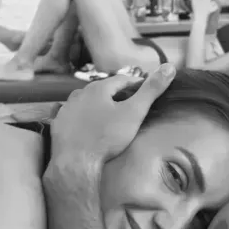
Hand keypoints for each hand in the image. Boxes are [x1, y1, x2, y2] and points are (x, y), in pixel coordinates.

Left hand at [49, 65, 175, 169]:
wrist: (76, 162)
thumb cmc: (107, 137)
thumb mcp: (134, 112)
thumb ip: (151, 90)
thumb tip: (170, 67)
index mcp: (99, 88)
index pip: (122, 80)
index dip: (136, 84)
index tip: (145, 90)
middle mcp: (79, 93)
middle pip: (102, 90)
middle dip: (115, 94)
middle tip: (128, 104)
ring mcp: (66, 109)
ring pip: (85, 101)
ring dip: (96, 104)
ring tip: (107, 114)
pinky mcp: (58, 124)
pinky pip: (70, 115)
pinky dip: (79, 116)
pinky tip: (83, 123)